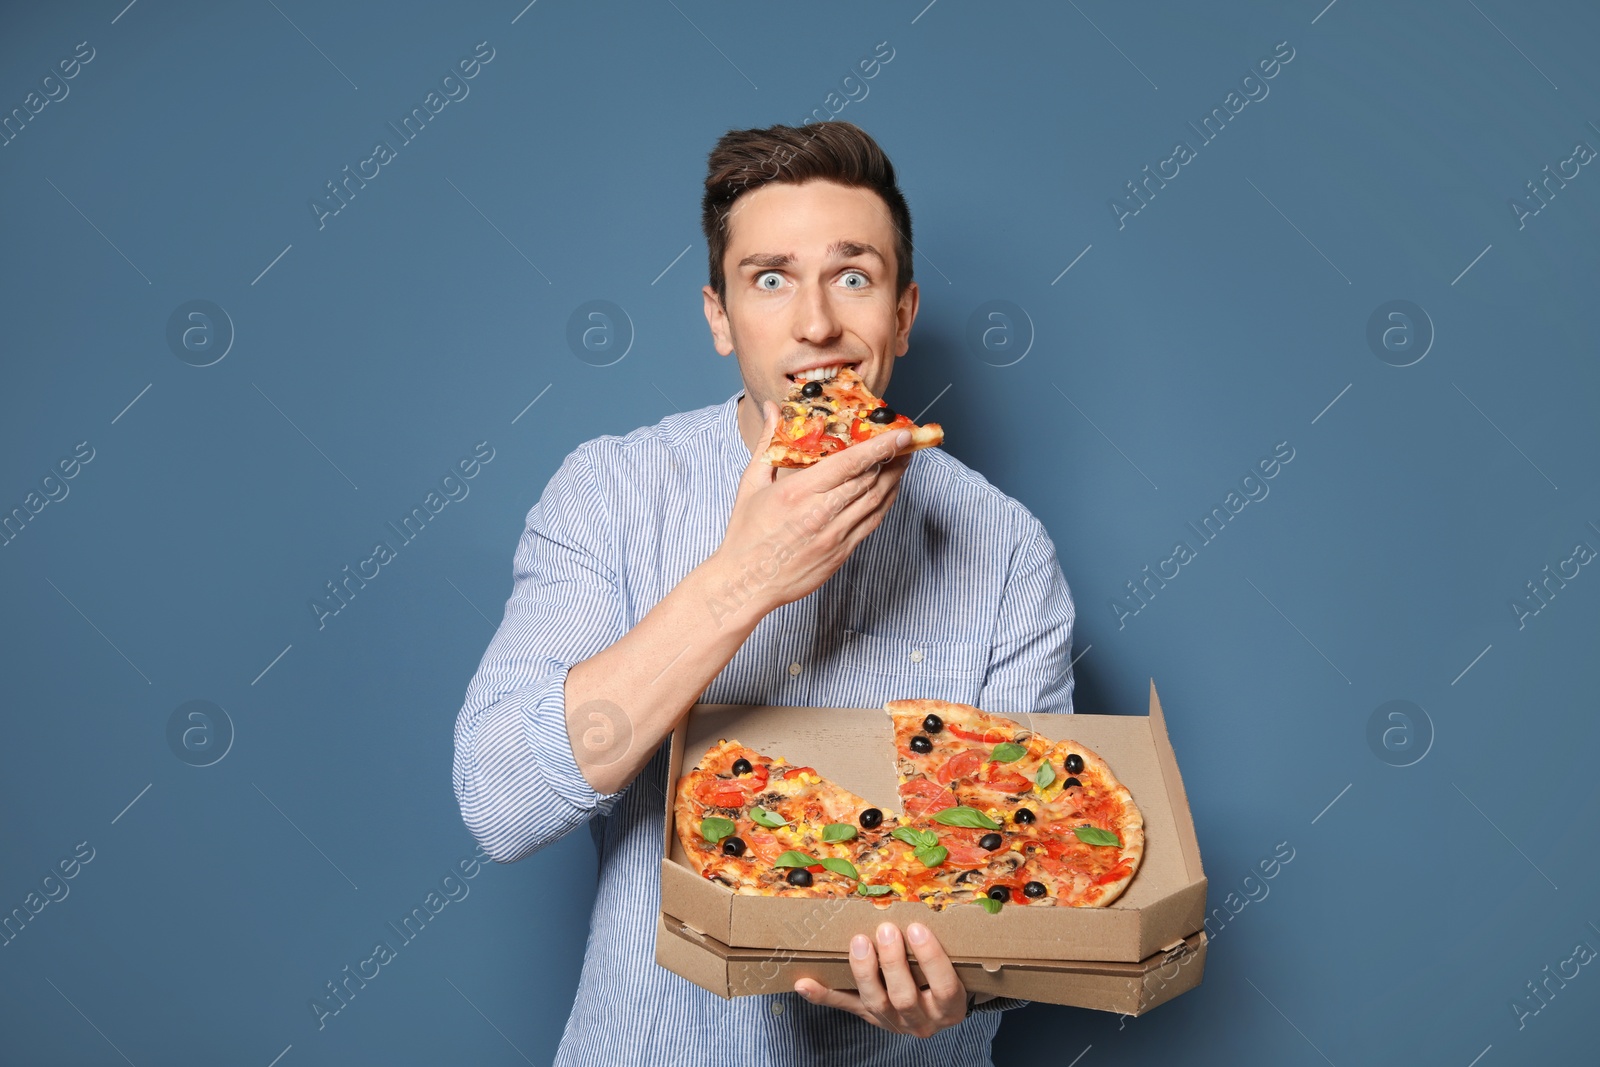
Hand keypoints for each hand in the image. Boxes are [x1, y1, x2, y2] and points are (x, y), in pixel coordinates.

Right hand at [709, 400, 910, 618]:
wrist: (747, 584)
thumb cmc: (746, 533)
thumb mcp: (751, 484)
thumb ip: (768, 442)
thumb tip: (773, 408)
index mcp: (797, 492)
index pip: (849, 464)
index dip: (880, 447)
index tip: (900, 433)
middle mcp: (820, 513)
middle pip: (869, 480)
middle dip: (894, 458)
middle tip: (908, 440)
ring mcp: (834, 536)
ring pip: (876, 501)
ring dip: (895, 479)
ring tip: (905, 459)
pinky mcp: (841, 553)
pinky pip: (872, 523)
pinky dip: (886, 503)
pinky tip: (891, 489)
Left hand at [793, 921, 968, 1037]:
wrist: (936, 1013)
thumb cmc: (945, 981)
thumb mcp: (955, 970)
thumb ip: (938, 948)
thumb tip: (921, 905)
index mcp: (949, 1008)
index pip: (944, 987)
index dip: (930, 959)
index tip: (916, 929)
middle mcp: (923, 1021)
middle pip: (904, 997)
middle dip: (892, 962)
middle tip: (885, 930)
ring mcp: (895, 1024)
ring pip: (876, 1003)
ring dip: (864, 972)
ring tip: (859, 942)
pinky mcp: (870, 1020)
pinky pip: (844, 1007)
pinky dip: (823, 995)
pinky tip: (805, 983)